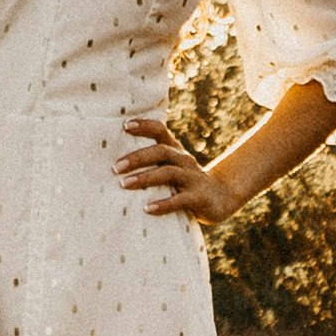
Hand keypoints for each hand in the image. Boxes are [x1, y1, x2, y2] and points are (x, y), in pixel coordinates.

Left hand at [116, 117, 233, 226]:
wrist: (222, 197)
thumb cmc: (185, 182)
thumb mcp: (172, 168)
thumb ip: (151, 163)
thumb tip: (113, 165)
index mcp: (175, 151)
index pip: (160, 130)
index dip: (144, 126)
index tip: (125, 125)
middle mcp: (184, 160)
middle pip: (160, 152)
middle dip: (137, 158)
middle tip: (116, 167)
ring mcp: (192, 178)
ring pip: (168, 173)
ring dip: (145, 178)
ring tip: (124, 184)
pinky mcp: (199, 198)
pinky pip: (180, 200)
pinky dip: (163, 204)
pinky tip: (148, 209)